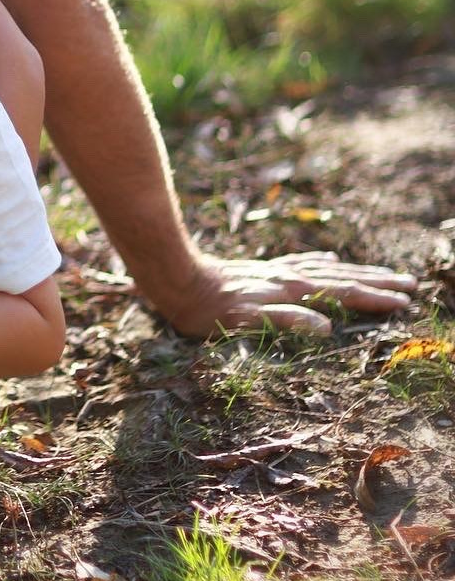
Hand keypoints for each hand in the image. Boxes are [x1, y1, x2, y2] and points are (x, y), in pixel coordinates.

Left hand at [159, 251, 417, 337]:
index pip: (341, 292)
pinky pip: (300, 263)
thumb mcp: (245, 321)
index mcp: (289, 290)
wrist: (176, 278)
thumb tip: (327, 327)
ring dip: (355, 270)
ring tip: (382, 272)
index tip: (404, 301)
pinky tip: (326, 258)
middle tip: (410, 283)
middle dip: (376, 281)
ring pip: (325, 268)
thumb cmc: (209, 308)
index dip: (373, 297)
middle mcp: (287, 276)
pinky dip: (319, 262)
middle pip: (341, 275)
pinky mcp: (261, 271)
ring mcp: (275, 271)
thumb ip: (286, 322)